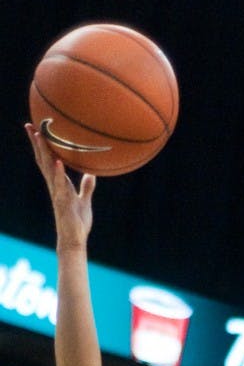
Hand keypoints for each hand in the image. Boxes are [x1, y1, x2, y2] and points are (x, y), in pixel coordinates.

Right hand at [25, 122, 94, 249]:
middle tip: (29, 125)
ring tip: (38, 135)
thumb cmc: (77, 222)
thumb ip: (87, 187)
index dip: (42, 146)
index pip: (48, 160)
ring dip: (43, 152)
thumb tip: (91, 173)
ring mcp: (57, 192)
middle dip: (36, 143)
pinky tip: (57, 161)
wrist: (75, 240)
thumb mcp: (84, 201)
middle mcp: (55, 186)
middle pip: (43, 160)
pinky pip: (60, 185)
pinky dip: (59, 173)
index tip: (37, 130)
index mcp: (59, 184)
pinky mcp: (63, 201)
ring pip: (48, 168)